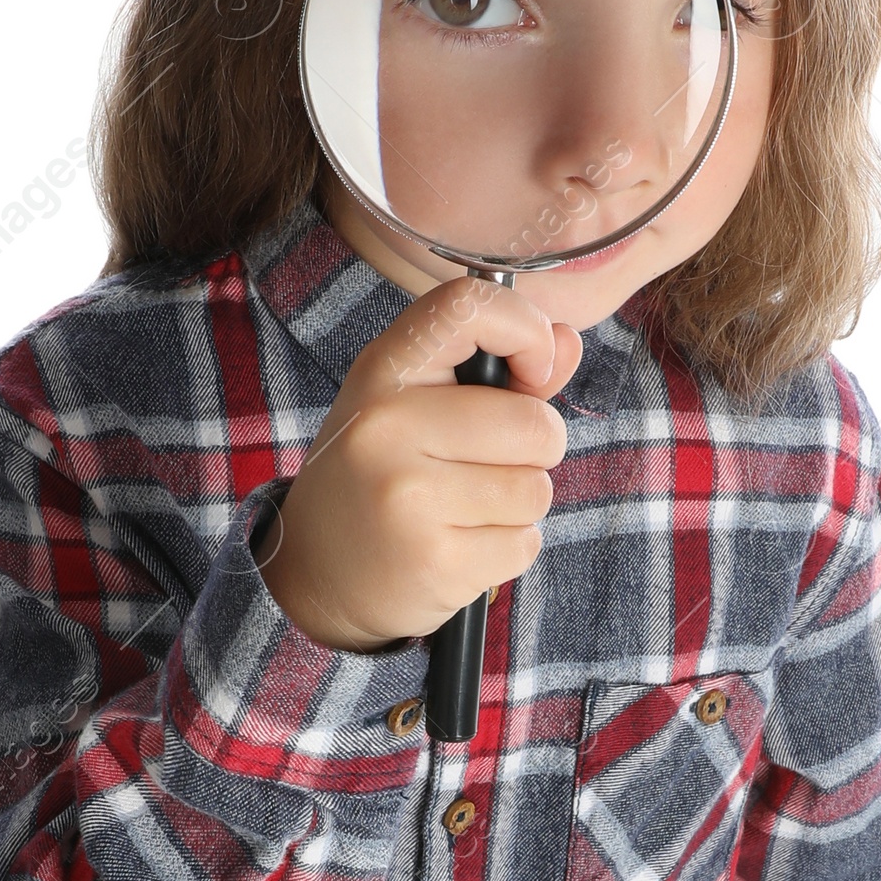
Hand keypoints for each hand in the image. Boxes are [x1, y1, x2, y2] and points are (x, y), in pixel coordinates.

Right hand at [255, 274, 583, 652]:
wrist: (315, 574)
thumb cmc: (380, 478)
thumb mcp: (415, 408)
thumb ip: (499, 374)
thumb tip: (566, 342)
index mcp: (383, 372)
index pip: (469, 306)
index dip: (525, 330)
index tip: (533, 368)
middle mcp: (387, 427)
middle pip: (533, 424)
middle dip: (535, 449)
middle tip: (487, 466)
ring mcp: (409, 498)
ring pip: (535, 489)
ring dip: (518, 505)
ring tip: (464, 510)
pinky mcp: (435, 562)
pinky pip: (525, 543)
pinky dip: (507, 549)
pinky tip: (459, 546)